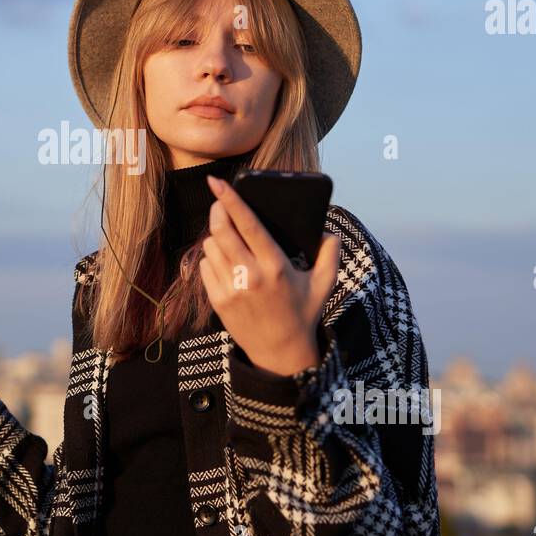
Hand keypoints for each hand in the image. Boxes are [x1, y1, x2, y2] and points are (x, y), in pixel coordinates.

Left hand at [199, 175, 340, 375]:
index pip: (248, 225)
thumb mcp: (324, 284)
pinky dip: (212, 259)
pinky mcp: (217, 301)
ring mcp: (231, 290)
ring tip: (229, 239)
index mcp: (276, 266)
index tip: (217, 182)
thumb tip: (328, 231)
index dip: (231, 200)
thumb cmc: (303, 313)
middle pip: (221, 231)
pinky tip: (226, 263)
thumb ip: (330, 254)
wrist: (281, 353)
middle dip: (217, 211)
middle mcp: (250, 276)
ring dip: (216, 237)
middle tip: (220, 203)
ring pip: (210, 247)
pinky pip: (205, 267)